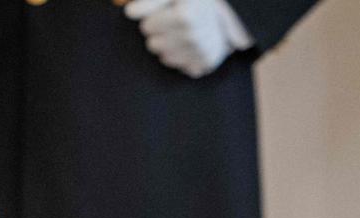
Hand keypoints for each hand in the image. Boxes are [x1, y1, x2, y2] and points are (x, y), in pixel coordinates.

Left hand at [124, 0, 253, 78]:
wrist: (230, 9)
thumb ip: (149, 1)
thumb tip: (129, 13)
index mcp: (184, 16)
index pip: (147, 28)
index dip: (152, 19)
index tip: (163, 14)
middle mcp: (194, 36)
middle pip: (153, 45)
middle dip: (160, 33)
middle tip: (173, 23)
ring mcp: (202, 52)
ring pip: (165, 59)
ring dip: (169, 47)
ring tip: (182, 33)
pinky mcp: (208, 64)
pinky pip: (183, 68)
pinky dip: (184, 59)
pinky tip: (191, 46)